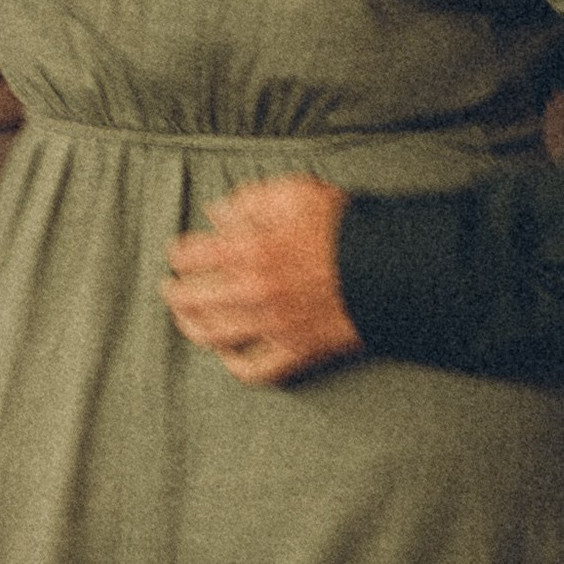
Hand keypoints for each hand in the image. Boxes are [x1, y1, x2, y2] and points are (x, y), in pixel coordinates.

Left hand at [165, 176, 360, 384]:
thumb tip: (217, 213)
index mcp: (250, 250)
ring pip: (211, 336)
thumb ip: (250, 200)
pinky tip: (227, 353)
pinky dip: (233, 365)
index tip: (179, 251)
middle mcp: (254, 292)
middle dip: (174, 291)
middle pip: (190, 299)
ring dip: (190, 326)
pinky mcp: (295, 350)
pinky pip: (253, 370)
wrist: (392, 267)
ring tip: (186, 317)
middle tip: (171, 286)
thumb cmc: (345, 227)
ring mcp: (273, 325)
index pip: (190, 255)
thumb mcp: (296, 193)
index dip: (179, 252)